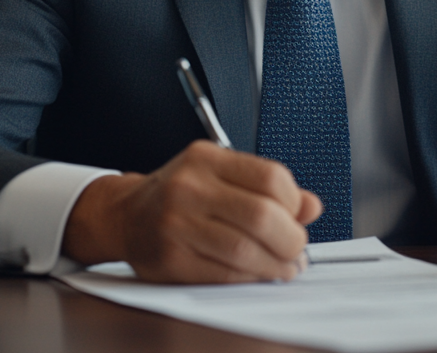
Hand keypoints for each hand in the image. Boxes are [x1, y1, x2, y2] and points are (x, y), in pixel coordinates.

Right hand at [61, 140, 322, 282]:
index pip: (271, 178)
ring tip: (283, 267)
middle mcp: (189, 186)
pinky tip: (257, 274)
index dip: (294, 203)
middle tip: (296, 249)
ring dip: (275, 265)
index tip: (297, 217)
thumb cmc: (179, 195)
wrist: (125, 215)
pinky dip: (250, 278)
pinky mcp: (170, 258)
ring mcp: (176, 223)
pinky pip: (224, 274)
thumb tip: (311, 206)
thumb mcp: (220, 175)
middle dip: (290, 240)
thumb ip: (266, 188)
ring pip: (245, 250)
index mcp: (207, 158)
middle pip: (262, 216)